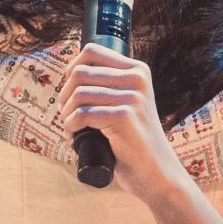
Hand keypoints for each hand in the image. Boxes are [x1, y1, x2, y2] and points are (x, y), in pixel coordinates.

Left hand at [58, 43, 188, 202]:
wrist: (157, 172)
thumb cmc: (136, 140)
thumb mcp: (129, 104)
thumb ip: (110, 86)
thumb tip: (71, 73)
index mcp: (138, 70)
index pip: (91, 51)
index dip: (71, 68)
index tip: (67, 88)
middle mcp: (137, 79)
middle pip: (80, 72)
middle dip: (65, 94)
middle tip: (66, 112)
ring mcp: (132, 97)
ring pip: (79, 93)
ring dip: (66, 112)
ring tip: (71, 125)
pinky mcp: (124, 117)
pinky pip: (83, 113)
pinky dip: (71, 125)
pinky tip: (74, 135)